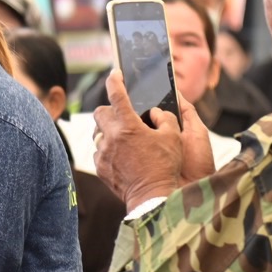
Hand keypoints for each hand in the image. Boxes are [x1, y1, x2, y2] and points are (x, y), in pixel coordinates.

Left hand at [93, 70, 188, 205]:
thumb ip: (164, 118)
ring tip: (123, 138)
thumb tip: (154, 112)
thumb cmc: (166, 167)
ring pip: (97, 133)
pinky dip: (108, 150)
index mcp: (128, 126)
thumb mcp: (173, 138)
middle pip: (99, 113)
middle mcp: (111, 137)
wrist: (154, 198)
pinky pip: (99, 152)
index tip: (115, 74)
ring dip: (108, 131)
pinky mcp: (99, 167)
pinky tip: (121, 156)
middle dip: (109, 110)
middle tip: (122, 114)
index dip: (115, 80)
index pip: (117, 94)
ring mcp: (103, 153)